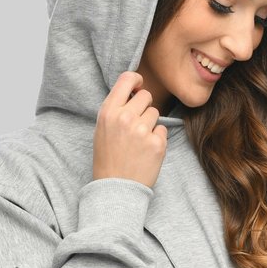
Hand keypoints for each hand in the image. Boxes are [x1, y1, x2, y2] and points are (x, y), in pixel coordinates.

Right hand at [92, 71, 167, 189]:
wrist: (116, 188)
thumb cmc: (108, 158)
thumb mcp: (103, 128)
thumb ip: (117, 108)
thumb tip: (135, 91)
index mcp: (109, 112)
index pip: (127, 79)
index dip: (136, 80)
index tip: (139, 86)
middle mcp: (126, 118)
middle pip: (146, 96)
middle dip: (144, 107)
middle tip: (137, 124)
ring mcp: (142, 131)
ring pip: (156, 113)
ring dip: (150, 124)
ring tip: (139, 141)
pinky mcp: (157, 144)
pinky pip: (163, 130)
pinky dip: (157, 139)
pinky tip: (146, 151)